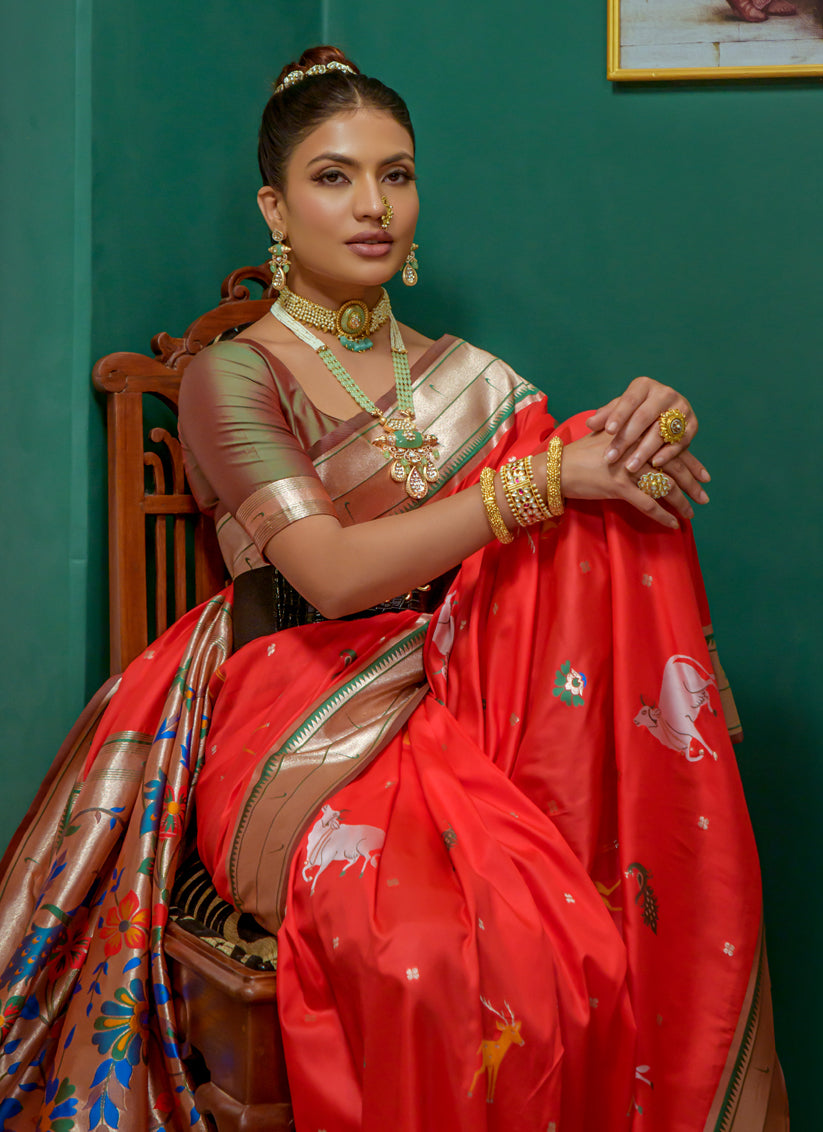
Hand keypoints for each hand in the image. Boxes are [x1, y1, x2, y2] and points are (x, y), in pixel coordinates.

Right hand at [560, 431, 694, 528]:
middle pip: (674, 467)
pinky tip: (672, 524)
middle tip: (704, 498)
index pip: (672, 448)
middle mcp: (637, 448)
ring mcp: (628, 467)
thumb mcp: (610, 438)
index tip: (705, 475)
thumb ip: (633, 439)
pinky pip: (647, 503)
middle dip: (692, 485)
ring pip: (664, 486)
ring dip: (681, 503)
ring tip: (690, 514)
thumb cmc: (581, 454)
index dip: (691, 463)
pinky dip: (662, 516)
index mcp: (638, 435)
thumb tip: (653, 447)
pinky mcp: (618, 485)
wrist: (557, 467)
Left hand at [585, 376, 709, 485]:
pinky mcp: (692, 425)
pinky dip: (668, 453)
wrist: (664, 415)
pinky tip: (654, 464)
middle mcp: (665, 393)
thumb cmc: (633, 413)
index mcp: (644, 386)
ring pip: (661, 431)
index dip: (618, 415)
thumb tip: (590, 423)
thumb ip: (605, 416)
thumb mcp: (619, 411)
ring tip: (629, 467)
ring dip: (644, 451)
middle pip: (644, 417)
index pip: (629, 400)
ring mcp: (681, 408)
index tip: (607, 431)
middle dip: (626, 439)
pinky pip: (680, 441)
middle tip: (610, 458)